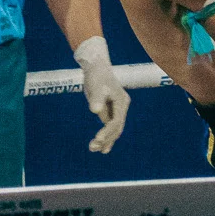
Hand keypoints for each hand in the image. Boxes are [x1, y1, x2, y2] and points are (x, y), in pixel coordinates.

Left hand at [74, 35, 129, 153]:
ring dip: (105, 140)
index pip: (116, 121)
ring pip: (114, 129)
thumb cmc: (96, 75)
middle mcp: (122, 107)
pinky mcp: (110, 111)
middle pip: (117, 128)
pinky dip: (106, 137)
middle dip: (106, 139)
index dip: (107, 131)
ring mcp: (117, 109)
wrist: (96, 67)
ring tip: (93, 148)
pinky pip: (110, 126)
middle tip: (92, 147)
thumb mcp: (95, 86)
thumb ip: (96, 98)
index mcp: (121, 101)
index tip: (97, 139)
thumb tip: (95, 110)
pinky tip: (101, 147)